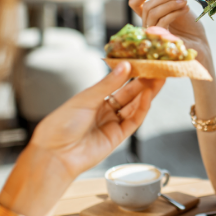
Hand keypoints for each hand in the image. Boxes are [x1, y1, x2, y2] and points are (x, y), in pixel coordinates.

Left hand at [0, 62, 164, 215]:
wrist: (55, 154)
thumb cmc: (62, 125)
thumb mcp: (85, 99)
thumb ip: (108, 84)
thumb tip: (125, 66)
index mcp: (94, 99)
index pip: (118, 83)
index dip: (132, 73)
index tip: (144, 61)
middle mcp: (105, 110)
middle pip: (130, 94)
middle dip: (145, 81)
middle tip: (158, 68)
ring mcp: (112, 123)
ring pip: (135, 106)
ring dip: (148, 93)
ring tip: (159, 78)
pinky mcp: (118, 137)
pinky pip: (134, 120)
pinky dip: (142, 108)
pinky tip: (148, 95)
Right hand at [128, 0, 212, 69]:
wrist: (200, 41)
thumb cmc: (189, 24)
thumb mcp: (177, 4)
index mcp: (150, 16)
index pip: (135, 4)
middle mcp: (148, 25)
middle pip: (146, 6)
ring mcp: (153, 33)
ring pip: (152, 13)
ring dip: (170, 4)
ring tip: (184, 2)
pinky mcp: (161, 39)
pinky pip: (162, 21)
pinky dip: (174, 12)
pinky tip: (185, 9)